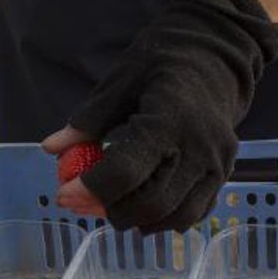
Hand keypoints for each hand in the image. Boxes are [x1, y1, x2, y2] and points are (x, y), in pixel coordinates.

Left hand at [42, 0, 277, 232]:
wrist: (214, 57)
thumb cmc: (160, 65)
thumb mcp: (119, 82)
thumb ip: (88, 121)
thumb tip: (52, 148)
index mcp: (168, 119)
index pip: (126, 172)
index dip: (90, 189)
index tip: (63, 193)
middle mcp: (198, 147)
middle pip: (151, 203)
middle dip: (110, 211)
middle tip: (84, 204)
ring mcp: (217, 164)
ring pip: (175, 216)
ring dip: (139, 221)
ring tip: (113, 208)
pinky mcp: (225, 173)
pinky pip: (195, 213)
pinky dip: (166, 219)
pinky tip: (143, 209)